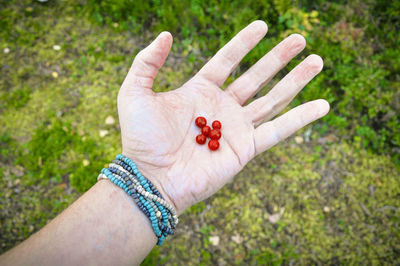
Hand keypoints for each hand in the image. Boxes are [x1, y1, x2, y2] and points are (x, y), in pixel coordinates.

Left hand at [117, 21, 328, 214]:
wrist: (151, 178)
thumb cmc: (140, 139)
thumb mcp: (135, 92)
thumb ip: (147, 61)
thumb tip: (166, 34)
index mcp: (199, 91)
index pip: (227, 61)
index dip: (244, 43)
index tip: (263, 25)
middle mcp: (221, 108)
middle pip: (257, 77)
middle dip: (279, 58)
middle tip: (300, 39)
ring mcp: (235, 128)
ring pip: (273, 99)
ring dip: (295, 81)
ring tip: (317, 61)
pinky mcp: (246, 149)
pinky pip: (278, 131)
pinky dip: (301, 118)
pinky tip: (323, 105)